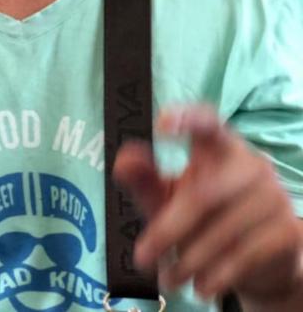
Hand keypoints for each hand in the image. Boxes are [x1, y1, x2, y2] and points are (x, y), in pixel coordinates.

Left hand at [114, 104, 302, 304]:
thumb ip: (145, 179)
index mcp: (220, 145)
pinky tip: (200, 288)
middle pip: (203, 195)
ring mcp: (274, 196)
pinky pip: (246, 255)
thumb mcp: (171, 196)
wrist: (262, 259)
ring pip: (222, 231)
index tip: (161, 124)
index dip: (187, 119)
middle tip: (142, 258)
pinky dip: (217, 276)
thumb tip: (122, 161)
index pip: (207, 122)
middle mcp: (251, 164)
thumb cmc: (206, 216)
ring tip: (168, 280)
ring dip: (188, 262)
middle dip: (168, 231)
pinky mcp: (287, 231)